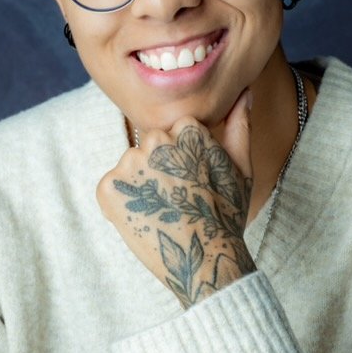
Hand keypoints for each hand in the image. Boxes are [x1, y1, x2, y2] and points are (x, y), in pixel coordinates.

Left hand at [97, 91, 254, 307]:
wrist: (204, 261)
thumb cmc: (227, 214)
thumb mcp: (241, 167)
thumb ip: (239, 125)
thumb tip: (244, 92)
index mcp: (186, 129)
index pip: (174, 135)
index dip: (184, 163)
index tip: (193, 185)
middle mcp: (154, 140)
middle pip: (150, 148)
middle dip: (160, 172)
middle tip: (178, 201)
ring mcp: (128, 164)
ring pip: (130, 168)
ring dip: (140, 187)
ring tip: (162, 212)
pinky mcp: (107, 188)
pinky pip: (111, 188)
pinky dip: (121, 203)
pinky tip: (143, 219)